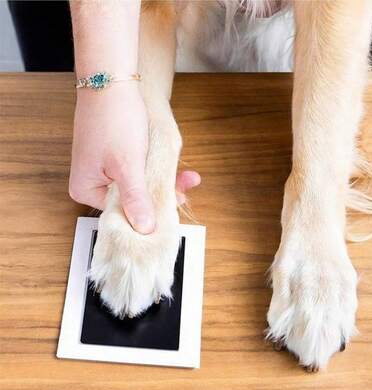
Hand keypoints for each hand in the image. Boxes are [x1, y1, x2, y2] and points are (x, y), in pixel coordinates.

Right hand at [69, 84, 199, 233]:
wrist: (113, 80)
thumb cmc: (114, 119)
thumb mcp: (128, 166)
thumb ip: (136, 200)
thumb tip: (144, 228)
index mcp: (86, 190)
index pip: (121, 215)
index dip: (148, 214)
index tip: (171, 211)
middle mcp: (93, 182)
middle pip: (131, 200)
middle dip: (160, 194)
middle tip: (184, 191)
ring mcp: (104, 169)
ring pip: (139, 185)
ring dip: (163, 182)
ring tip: (187, 178)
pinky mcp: (116, 157)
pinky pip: (138, 171)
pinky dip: (156, 170)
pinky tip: (176, 170)